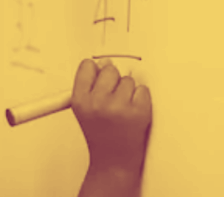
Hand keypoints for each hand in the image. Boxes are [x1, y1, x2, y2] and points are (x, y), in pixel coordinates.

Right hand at [71, 58, 151, 173]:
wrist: (114, 162)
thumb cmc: (101, 136)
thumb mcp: (84, 110)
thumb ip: (90, 85)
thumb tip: (104, 62)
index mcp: (80, 100)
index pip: (88, 66)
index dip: (96, 70)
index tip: (99, 75)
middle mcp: (98, 102)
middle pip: (110, 69)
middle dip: (114, 81)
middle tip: (113, 99)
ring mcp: (119, 107)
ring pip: (128, 80)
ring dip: (128, 91)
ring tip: (123, 109)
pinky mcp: (138, 112)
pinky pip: (143, 90)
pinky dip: (141, 99)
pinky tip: (133, 111)